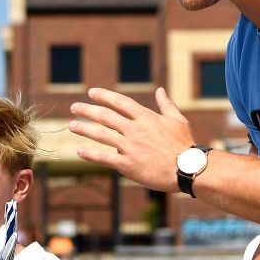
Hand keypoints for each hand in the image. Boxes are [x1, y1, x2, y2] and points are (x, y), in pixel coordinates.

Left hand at [70, 87, 195, 192]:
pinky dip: (90, 154)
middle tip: (74, 107)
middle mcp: (135, 130)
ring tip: (71, 125)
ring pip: (101, 135)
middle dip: (88, 110)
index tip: (91, 93)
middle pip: (106, 116)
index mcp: (146, 118)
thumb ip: (166, 105)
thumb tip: (160, 90)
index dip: (104, 96)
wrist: (187, 169)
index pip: (120, 102)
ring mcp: (130, 147)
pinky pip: (104, 158)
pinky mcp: (128, 165)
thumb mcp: (178, 120)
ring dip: (84, 129)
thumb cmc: (185, 145)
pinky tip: (79, 151)